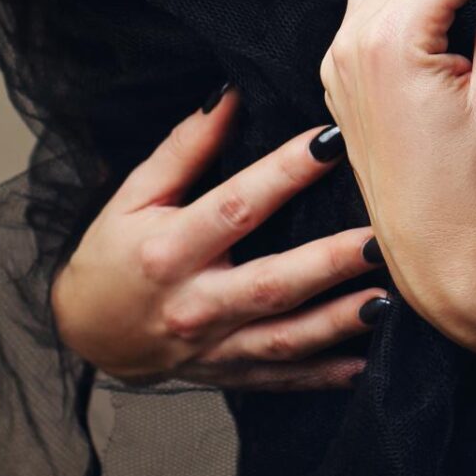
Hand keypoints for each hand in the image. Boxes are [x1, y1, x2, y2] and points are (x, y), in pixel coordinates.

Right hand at [49, 86, 386, 388]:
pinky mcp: (228, 375)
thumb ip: (184, 148)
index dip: (284, 173)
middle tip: (381, 239)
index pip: (235, 207)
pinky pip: (283, 378)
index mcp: (168, 251)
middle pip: (271, 284)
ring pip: (285, 339)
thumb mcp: (134, 195)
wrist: (86, 333)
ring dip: (339, 323)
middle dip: (329, 262)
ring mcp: (213, 348)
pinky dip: (325, 374)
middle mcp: (193, 304)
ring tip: (389, 300)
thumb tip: (231, 96)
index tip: (332, 141)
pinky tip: (365, 363)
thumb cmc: (113, 254)